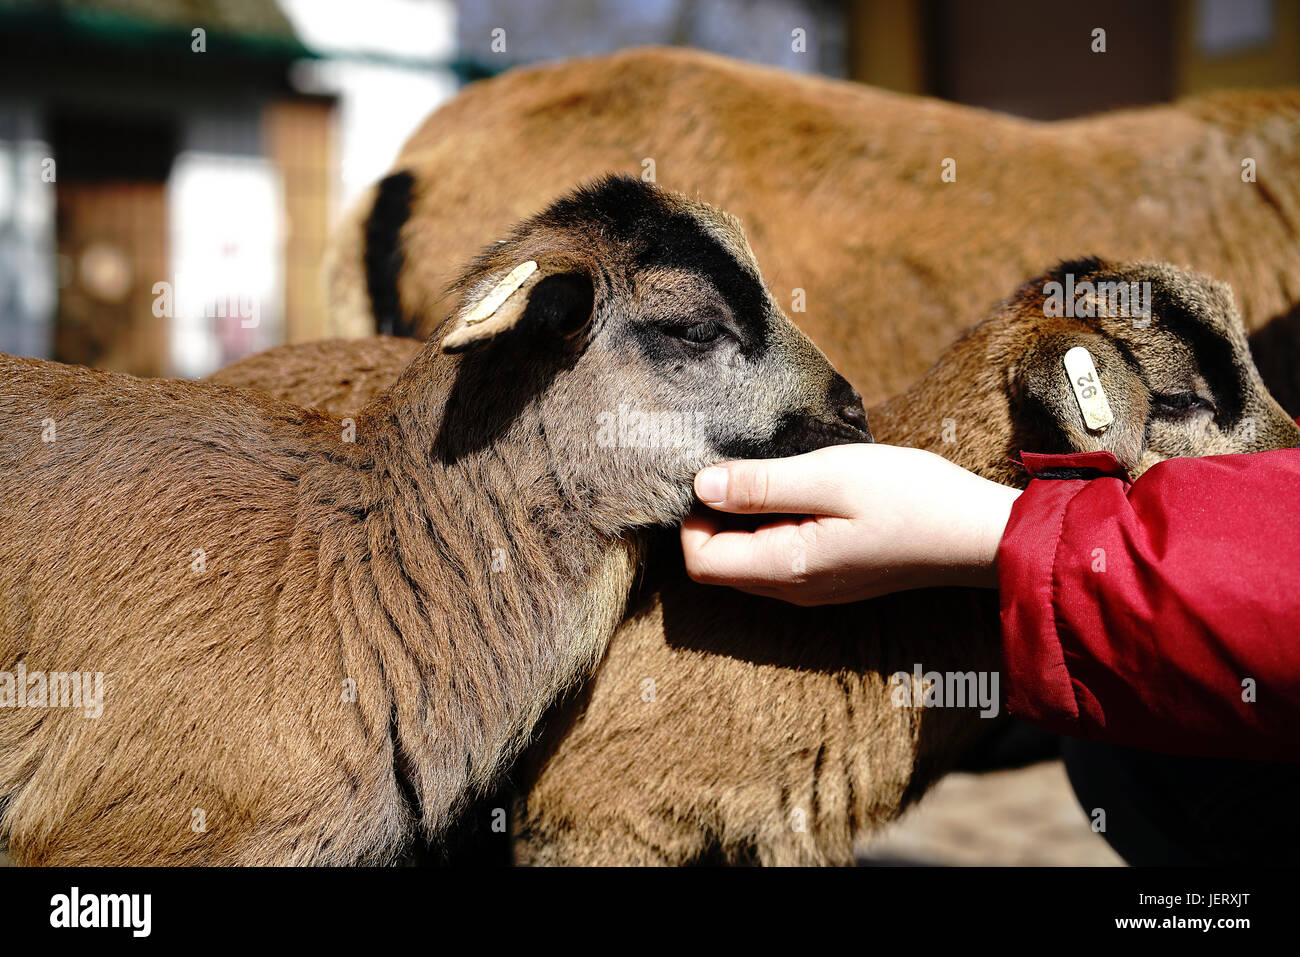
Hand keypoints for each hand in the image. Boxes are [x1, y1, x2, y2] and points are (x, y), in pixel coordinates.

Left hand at [681, 444, 1020, 605]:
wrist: (978, 533)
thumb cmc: (910, 499)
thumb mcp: (830, 477)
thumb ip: (761, 485)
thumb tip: (700, 486)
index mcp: (785, 569)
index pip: (700, 562)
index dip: (692, 519)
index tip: (718, 475)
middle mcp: (791, 590)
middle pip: (718, 565)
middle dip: (713, 520)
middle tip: (743, 468)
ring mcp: (812, 588)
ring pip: (746, 562)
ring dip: (743, 521)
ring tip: (775, 476)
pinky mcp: (830, 576)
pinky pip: (776, 558)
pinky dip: (770, 527)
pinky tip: (801, 493)